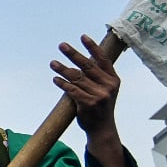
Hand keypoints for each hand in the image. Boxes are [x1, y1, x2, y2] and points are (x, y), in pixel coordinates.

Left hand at [50, 34, 128, 166]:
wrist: (102, 130)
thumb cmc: (101, 107)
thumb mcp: (106, 90)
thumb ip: (98, 76)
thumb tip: (83, 58)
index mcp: (113, 79)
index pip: (103, 59)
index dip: (92, 47)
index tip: (82, 36)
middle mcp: (108, 86)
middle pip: (88, 65)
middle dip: (73, 54)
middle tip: (62, 45)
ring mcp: (99, 95)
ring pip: (77, 78)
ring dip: (62, 69)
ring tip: (52, 63)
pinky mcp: (88, 104)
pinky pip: (72, 90)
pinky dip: (63, 84)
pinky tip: (55, 79)